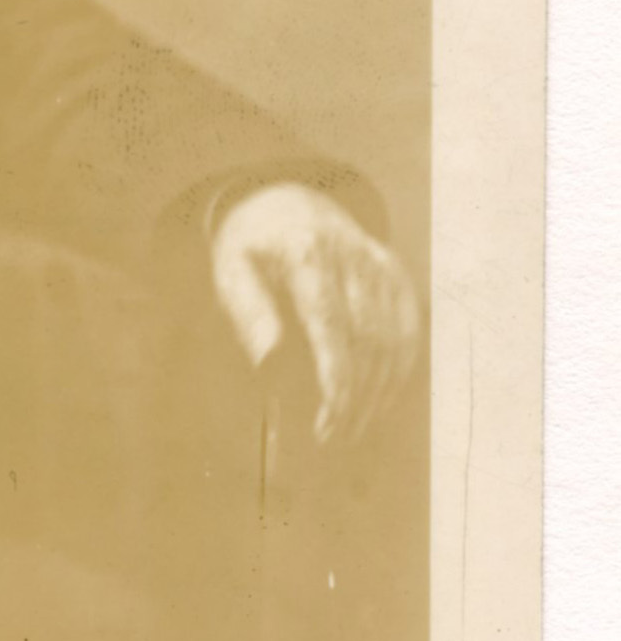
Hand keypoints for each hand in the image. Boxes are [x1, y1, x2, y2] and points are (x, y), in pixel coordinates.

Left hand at [211, 183, 420, 442]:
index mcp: (306, 251)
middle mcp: (353, 255)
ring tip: (354, 428)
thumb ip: (248, 313)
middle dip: (355, 398)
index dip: (335, 381)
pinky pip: (410, 330)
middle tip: (335, 437)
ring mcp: (381, 263)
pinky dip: (400, 371)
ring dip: (379, 393)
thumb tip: (268, 362)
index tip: (325, 424)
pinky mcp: (397, 273)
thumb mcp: (231, 271)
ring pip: (394, 341)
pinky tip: (380, 400)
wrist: (285, 202)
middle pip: (367, 341)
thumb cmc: (253, 247)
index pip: (332, 326)